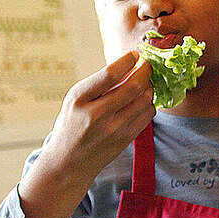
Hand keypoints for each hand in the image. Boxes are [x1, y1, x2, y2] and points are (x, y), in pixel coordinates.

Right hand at [20, 51, 154, 217]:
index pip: (110, 74)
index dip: (127, 60)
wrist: (69, 162)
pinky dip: (149, 103)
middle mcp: (97, 115)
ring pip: (145, 100)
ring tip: (144, 82)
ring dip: (149, 86)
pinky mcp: (126, 139)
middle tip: (147, 65)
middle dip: (146, 71)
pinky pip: (147, 115)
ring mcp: (114, 129)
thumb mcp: (75, 99)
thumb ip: (99, 83)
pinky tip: (142, 99)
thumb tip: (131, 65)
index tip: (135, 55)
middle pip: (133, 86)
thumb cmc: (72, 124)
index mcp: (80, 99)